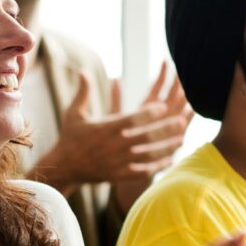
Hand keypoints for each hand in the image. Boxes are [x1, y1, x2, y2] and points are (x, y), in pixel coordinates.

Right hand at [33, 68, 189, 194]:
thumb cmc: (71, 137)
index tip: (163, 106)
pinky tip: (170, 159)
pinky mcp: (119, 175)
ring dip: (166, 147)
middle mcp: (114, 146)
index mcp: (105, 129)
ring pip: (147, 155)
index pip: (132, 119)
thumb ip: (83, 92)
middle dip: (164, 129)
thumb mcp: (74, 113)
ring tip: (181, 139)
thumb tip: (84, 70)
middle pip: (145, 137)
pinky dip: (158, 166)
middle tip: (181, 120)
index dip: (148, 113)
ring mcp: (117, 162)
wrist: (65, 167)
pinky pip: (143, 171)